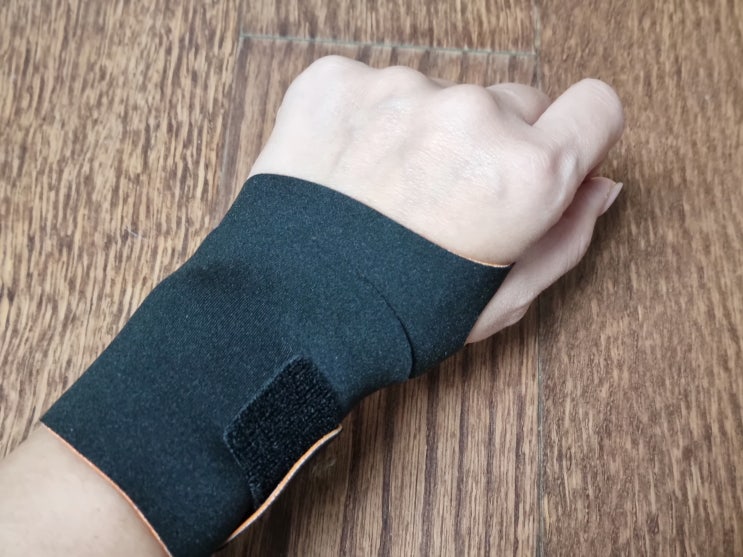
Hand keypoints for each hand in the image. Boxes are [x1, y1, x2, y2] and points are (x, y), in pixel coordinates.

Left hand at [250, 55, 624, 341]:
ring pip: (438, 97)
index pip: (595, 107)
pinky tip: (345, 172)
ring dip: (423, 134)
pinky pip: (372, 87)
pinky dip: (365, 122)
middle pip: (512, 102)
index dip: (576, 136)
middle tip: (444, 199)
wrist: (284, 316)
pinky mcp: (334, 82)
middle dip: (492, 144)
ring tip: (382, 195)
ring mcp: (397, 90)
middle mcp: (469, 116)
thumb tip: (599, 187)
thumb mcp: (501, 299)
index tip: (551, 155)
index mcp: (524, 174)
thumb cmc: (396, 319)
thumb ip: (564, 238)